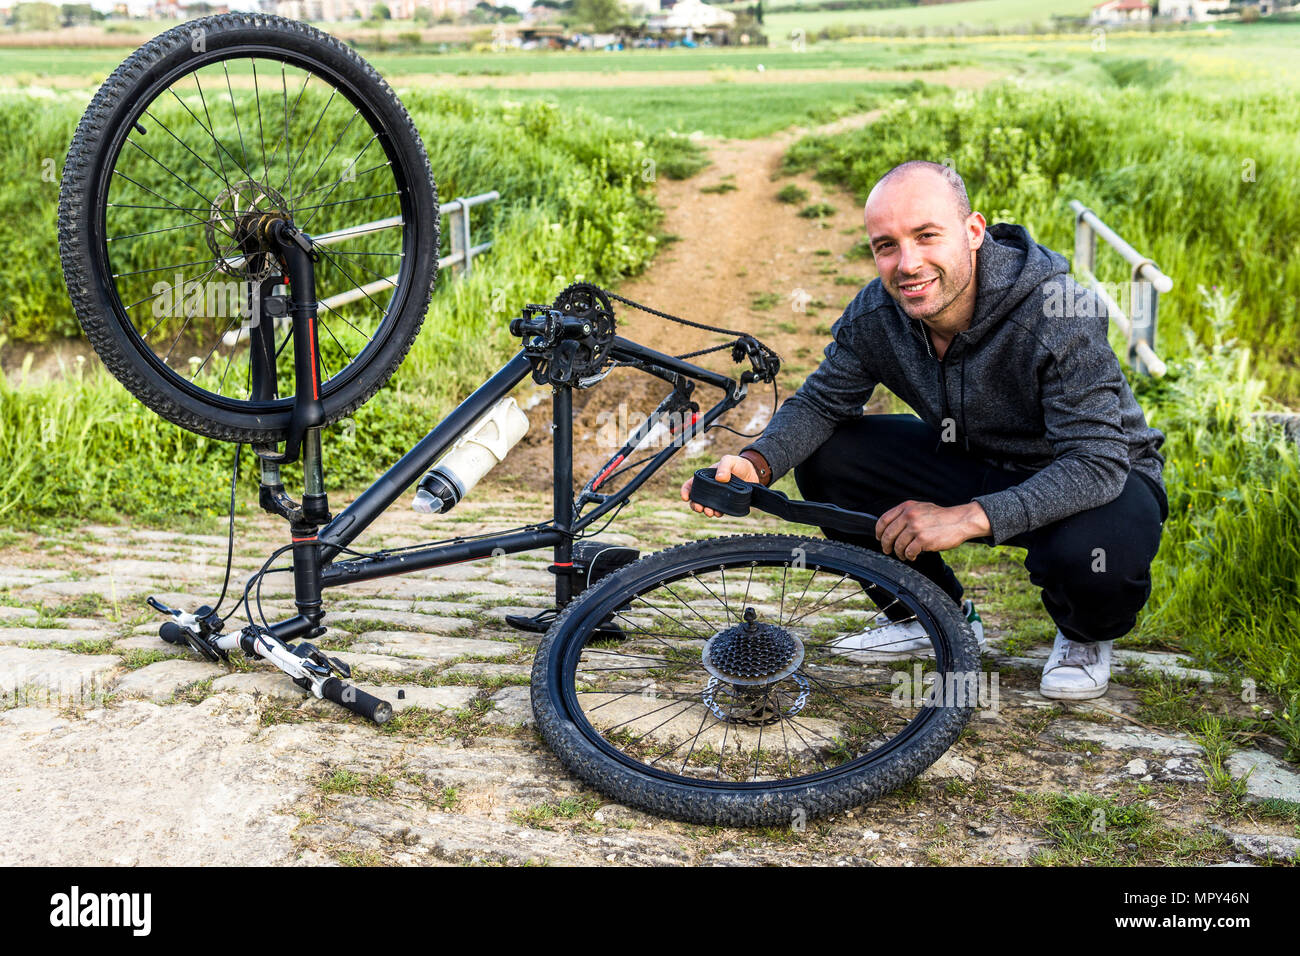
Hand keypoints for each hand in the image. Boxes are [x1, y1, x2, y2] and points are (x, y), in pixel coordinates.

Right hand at [681, 454, 758, 517]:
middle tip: (700, 508)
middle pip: (696, 499)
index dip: (685, 491)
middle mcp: (709, 488)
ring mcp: (717, 497)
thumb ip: (724, 466)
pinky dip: (717, 513)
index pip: (691, 485)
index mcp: (705, 478)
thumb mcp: (730, 460)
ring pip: (706, 506)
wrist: (754, 472)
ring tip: (709, 512)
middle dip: (695, 505)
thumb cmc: (739, 464)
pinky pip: (719, 510)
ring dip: (706, 511)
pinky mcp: (726, 503)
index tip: (685, 498)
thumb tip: (719, 479)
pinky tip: (719, 513)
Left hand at [876, 501, 990, 559]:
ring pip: (898, 545)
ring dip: (899, 553)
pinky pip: (909, 552)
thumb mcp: (921, 508)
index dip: (879, 531)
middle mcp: (909, 516)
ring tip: (904, 555)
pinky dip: (909, 556)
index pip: (884, 520)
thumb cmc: (941, 516)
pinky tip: (913, 556)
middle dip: (886, 545)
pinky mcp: (923, 539)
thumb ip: (907, 514)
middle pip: (888, 534)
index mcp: (907, 507)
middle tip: (888, 551)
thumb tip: (891, 526)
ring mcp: (916, 527)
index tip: (879, 538)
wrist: (960, 520)